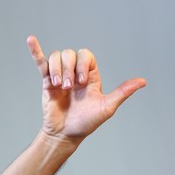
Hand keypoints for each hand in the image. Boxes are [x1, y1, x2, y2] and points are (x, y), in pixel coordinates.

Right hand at [27, 35, 145, 143]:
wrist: (65, 134)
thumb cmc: (86, 123)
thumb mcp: (107, 107)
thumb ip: (122, 92)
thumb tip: (143, 81)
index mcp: (90, 76)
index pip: (86, 55)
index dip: (82, 64)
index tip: (81, 82)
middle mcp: (75, 72)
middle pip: (70, 54)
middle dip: (68, 69)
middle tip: (68, 88)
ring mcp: (60, 75)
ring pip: (56, 57)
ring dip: (56, 69)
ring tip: (58, 86)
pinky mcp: (46, 81)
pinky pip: (41, 62)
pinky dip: (35, 51)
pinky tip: (31, 39)